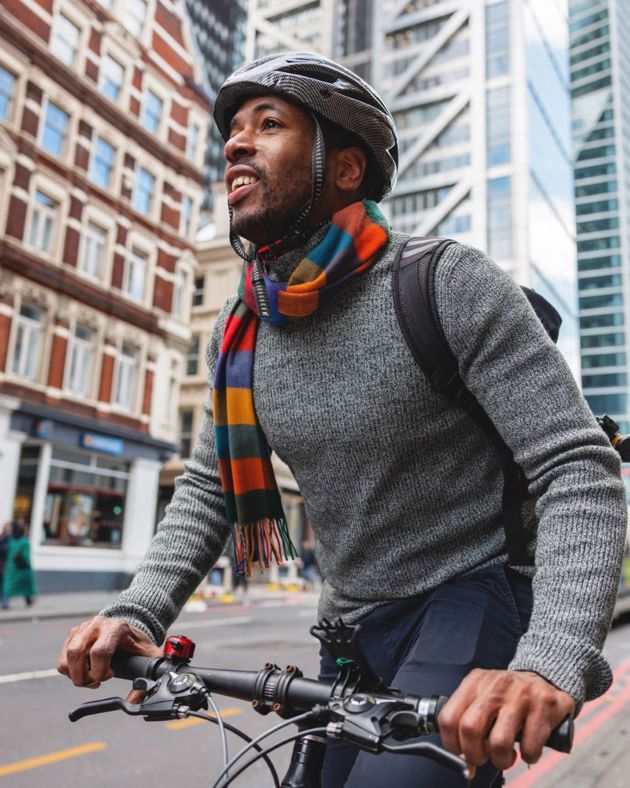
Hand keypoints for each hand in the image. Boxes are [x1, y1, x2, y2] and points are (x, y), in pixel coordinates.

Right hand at [58, 616, 161, 692]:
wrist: (129, 629)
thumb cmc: (138, 644)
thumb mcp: (150, 657)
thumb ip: (150, 676)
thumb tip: (134, 702)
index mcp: (117, 628)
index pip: (99, 652)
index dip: (101, 671)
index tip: (110, 675)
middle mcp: (98, 625)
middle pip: (76, 654)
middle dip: (83, 677)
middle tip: (96, 682)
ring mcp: (83, 628)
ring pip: (66, 658)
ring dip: (75, 675)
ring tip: (90, 677)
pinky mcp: (73, 634)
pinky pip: (62, 659)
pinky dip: (70, 671)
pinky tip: (85, 670)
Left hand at [438, 669, 574, 770]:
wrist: (544, 678)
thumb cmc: (509, 695)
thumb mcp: (484, 697)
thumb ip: (470, 724)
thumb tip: (464, 763)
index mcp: (475, 682)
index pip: (448, 717)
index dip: (451, 744)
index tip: (460, 752)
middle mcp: (495, 685)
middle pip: (469, 729)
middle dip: (474, 754)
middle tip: (483, 757)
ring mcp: (519, 695)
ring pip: (498, 742)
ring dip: (501, 760)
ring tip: (506, 755)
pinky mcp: (543, 706)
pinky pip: (529, 747)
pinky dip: (528, 756)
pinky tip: (528, 747)